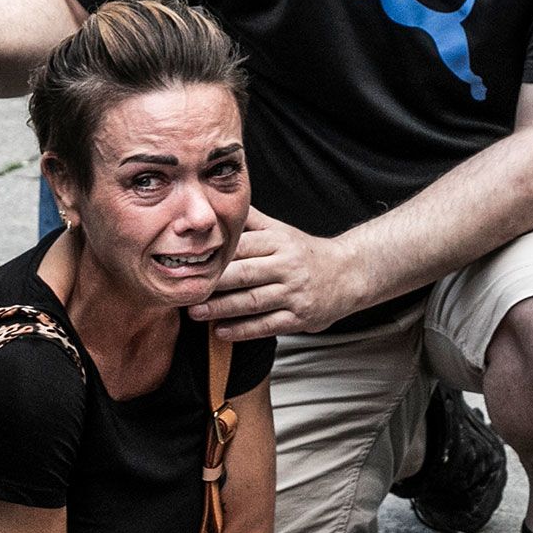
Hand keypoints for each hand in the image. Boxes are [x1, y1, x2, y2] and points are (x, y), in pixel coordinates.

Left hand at [190, 210, 369, 339]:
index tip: (187, 260)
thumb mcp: (281, 230)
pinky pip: (268, 325)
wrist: (349, 273)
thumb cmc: (304, 252)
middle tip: (184, 290)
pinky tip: (221, 331)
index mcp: (278, 242)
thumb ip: (251, 221)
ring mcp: (295, 292)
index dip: (215, 254)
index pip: (242, 246)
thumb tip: (219, 200)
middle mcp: (287, 265)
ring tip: (196, 312)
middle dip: (213, 284)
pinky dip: (243, 329)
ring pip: (253, 302)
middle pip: (245, 274)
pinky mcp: (300, 316)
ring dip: (222, 309)